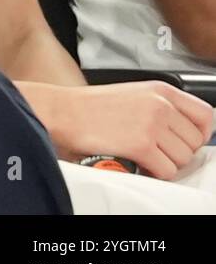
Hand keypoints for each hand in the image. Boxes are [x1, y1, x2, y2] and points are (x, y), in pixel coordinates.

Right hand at [33, 81, 214, 179]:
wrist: (61, 111)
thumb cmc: (90, 106)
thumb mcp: (134, 94)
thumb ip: (161, 106)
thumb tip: (182, 131)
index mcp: (160, 90)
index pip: (206, 116)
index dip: (198, 133)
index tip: (184, 140)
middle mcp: (160, 104)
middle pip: (195, 142)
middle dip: (178, 151)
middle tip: (155, 150)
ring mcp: (152, 124)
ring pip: (182, 159)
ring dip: (165, 163)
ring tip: (142, 156)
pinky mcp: (141, 145)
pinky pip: (166, 171)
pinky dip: (154, 173)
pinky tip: (136, 161)